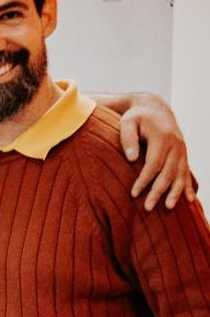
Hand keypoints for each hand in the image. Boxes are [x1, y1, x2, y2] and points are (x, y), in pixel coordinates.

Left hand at [118, 95, 194, 210]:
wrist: (154, 108)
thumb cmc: (137, 117)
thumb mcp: (127, 122)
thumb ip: (128, 138)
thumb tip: (131, 159)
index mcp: (162, 137)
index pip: (154, 164)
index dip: (144, 180)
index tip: (134, 193)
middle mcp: (176, 145)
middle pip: (168, 173)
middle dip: (158, 191)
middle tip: (148, 208)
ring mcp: (182, 150)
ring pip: (180, 174)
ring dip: (175, 192)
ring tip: (169, 208)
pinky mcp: (183, 154)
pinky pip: (187, 172)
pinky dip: (188, 186)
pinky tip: (189, 199)